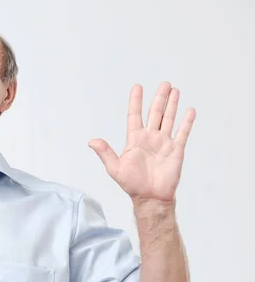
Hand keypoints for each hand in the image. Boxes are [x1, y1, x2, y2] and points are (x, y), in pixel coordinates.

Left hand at [88, 82, 195, 202]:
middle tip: (164, 84)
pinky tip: (189, 110)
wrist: (150, 197)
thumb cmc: (132, 184)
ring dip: (172, 105)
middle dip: (159, 98)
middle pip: (155, 113)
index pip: (135, 116)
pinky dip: (186, 122)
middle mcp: (150, 138)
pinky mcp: (176, 150)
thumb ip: (105, 152)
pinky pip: (182, 133)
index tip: (137, 87)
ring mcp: (164, 143)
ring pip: (168, 119)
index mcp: (134, 140)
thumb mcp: (114, 168)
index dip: (136, 101)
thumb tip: (91, 141)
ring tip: (175, 90)